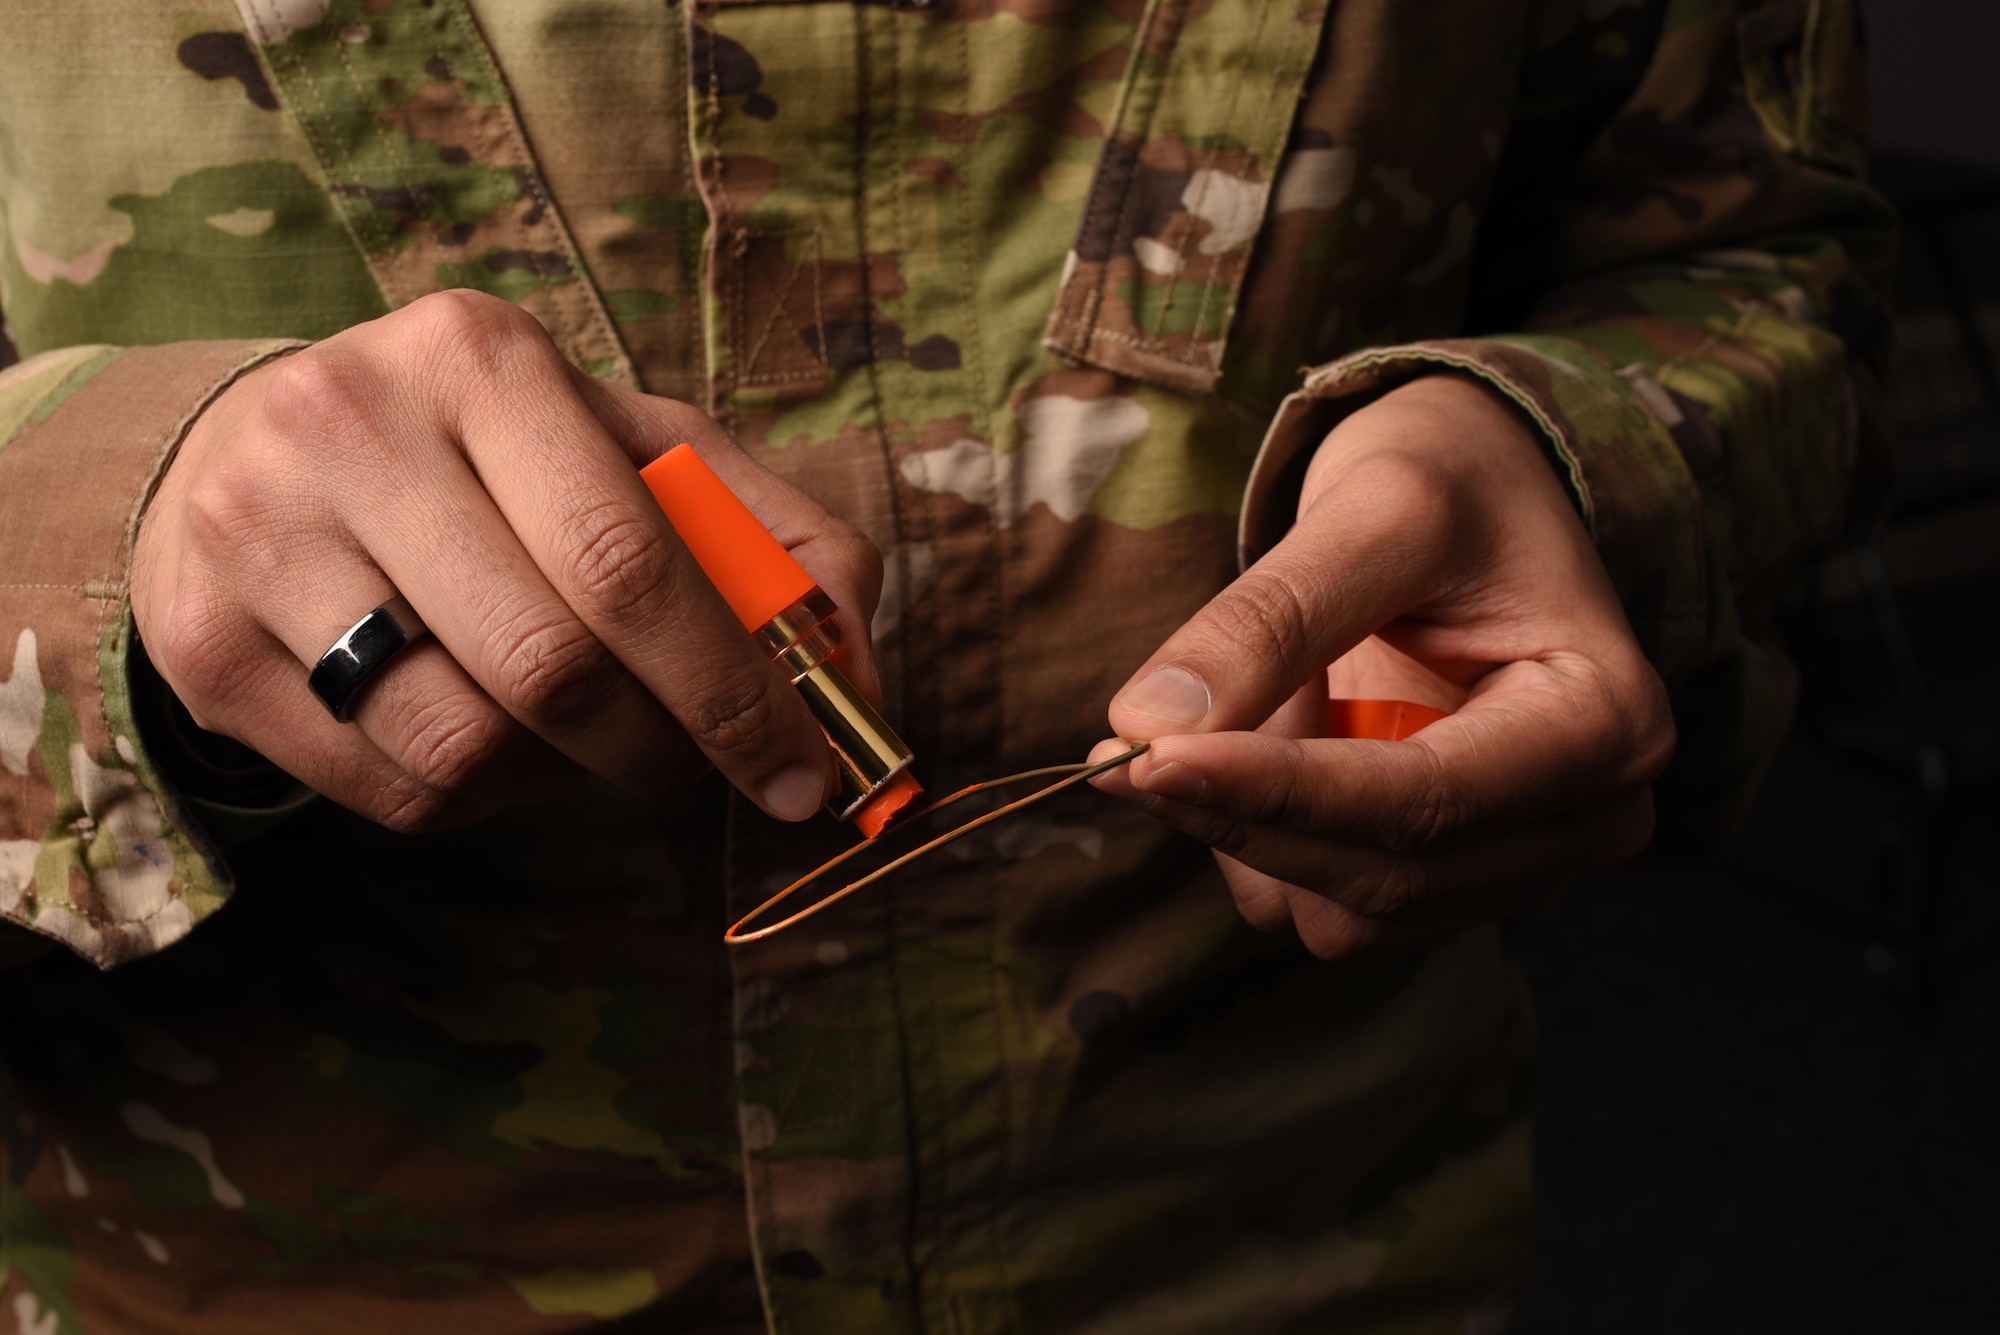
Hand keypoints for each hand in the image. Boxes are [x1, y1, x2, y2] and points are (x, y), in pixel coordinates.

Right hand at [132, 290, 880, 831]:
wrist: (252, 448)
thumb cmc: (490, 456)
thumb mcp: (628, 445)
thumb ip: (765, 536)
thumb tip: (859, 672)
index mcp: (480, 358)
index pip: (631, 560)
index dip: (733, 690)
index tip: (805, 775)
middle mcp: (348, 429)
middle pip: (551, 668)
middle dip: (663, 749)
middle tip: (700, 769)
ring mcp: (254, 540)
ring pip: (466, 747)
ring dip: (566, 777)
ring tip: (580, 733)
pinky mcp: (203, 648)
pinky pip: (391, 791)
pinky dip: (480, 798)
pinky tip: (487, 735)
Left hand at [1090, 375, 1673, 956]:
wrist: (1477, 494)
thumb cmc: (1449, 481)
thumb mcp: (1371, 510)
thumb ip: (1268, 618)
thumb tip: (1149, 726)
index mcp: (1605, 723)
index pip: (1422, 803)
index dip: (1275, 792)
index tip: (1146, 761)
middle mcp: (1588, 817)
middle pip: (1383, 880)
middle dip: (1243, 818)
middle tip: (1122, 751)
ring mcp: (1524, 861)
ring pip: (1347, 915)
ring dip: (1255, 830)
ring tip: (1250, 704)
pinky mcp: (1455, 875)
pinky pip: (1327, 904)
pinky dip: (1266, 839)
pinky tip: (1270, 744)